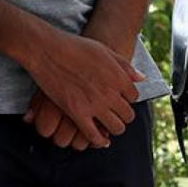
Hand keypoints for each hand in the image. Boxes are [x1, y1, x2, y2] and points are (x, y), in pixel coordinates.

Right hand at [22, 29, 143, 147]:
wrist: (46, 49)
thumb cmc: (73, 46)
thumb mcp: (103, 50)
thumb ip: (124, 65)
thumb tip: (141, 78)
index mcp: (119, 77)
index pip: (134, 97)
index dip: (125, 98)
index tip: (116, 97)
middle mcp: (110, 93)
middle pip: (128, 115)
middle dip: (122, 114)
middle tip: (111, 111)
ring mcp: (94, 105)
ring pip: (116, 128)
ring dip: (113, 127)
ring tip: (105, 123)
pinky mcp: (77, 113)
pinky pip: (94, 135)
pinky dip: (98, 140)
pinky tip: (98, 138)